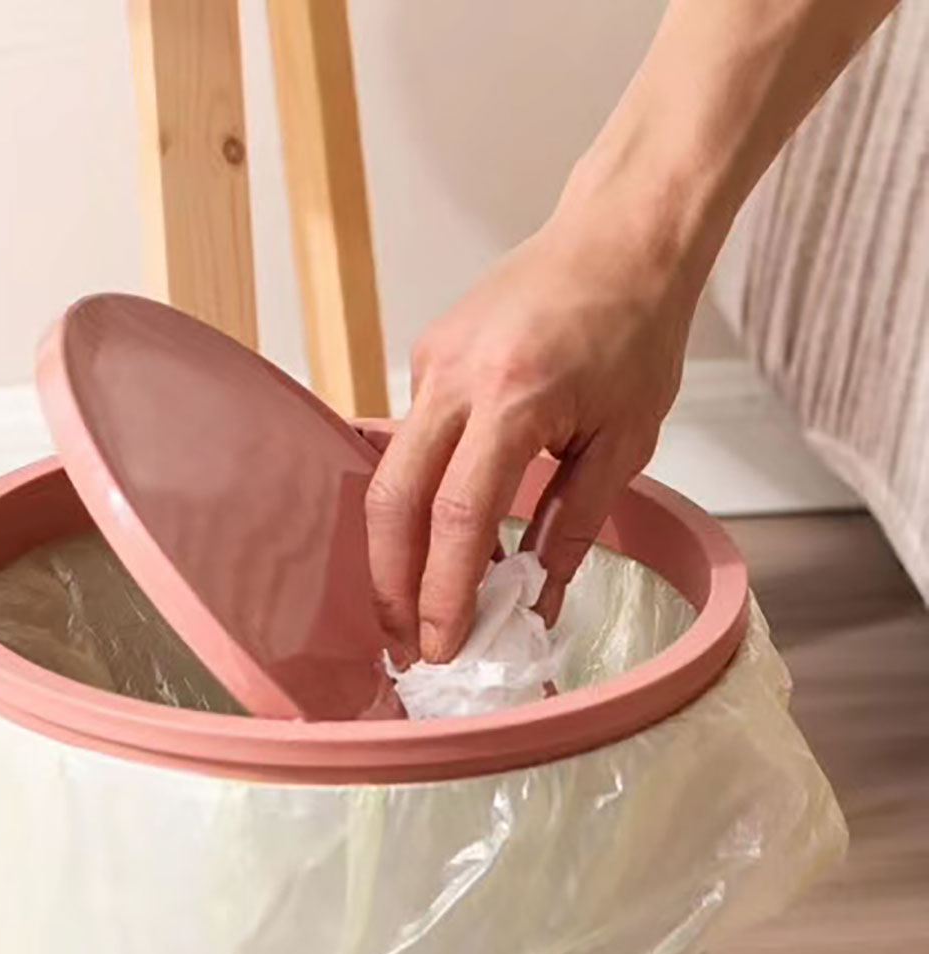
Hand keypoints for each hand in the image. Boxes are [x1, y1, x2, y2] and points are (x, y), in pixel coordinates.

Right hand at [366, 192, 700, 664]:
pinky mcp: (426, 355)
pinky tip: (443, 528)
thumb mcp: (625, 441)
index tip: (442, 645)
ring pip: (390, 473)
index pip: (460, 516)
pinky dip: (420, 495)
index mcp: (515, 397)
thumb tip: (537, 606)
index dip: (444, 591)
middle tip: (404, 640)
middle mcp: (455, 376)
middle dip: (391, 582)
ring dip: (398, 546)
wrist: (620, 234)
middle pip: (393, 499)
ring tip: (419, 601)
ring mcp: (430, 360)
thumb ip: (573, 527)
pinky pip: (410, 440)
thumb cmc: (637, 330)